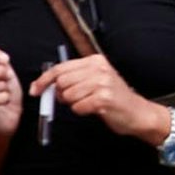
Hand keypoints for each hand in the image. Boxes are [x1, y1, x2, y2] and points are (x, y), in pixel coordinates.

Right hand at [0, 45, 23, 140]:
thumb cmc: (5, 93)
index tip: (5, 60)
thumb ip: (1, 61)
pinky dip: (2, 98)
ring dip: (0, 86)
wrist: (9, 117)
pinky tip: (5, 99)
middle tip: (8, 77)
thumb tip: (1, 57)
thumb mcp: (6, 72)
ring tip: (6, 90)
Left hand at [29, 52, 165, 145]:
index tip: (36, 89)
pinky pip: (78, 107)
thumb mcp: (96, 81)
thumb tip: (46, 85)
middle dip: (62, 94)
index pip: (61, 68)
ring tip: (88, 104)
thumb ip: (74, 78)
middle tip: (73, 100)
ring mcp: (102, 83)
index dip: (44, 80)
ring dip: (74, 104)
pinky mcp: (104, 98)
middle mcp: (99, 69)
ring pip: (68, 95)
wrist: (139, 113)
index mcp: (95, 61)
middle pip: (62, 81)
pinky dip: (82, 111)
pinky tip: (94, 109)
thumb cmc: (115, 99)